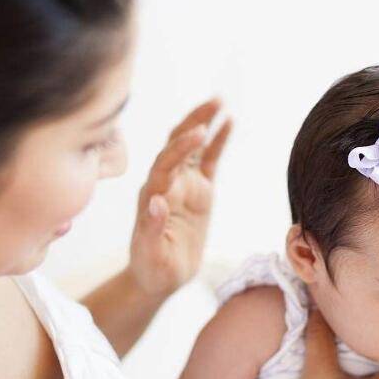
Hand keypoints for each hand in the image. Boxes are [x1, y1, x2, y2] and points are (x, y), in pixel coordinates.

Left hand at [129, 99, 231, 298]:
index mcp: (151, 195)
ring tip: (220, 101)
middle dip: (193, 122)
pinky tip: (229, 123)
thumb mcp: (150, 254)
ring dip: (204, 123)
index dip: (181, 148)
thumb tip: (155, 202)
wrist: (157, 277)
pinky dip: (218, 142)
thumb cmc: (151, 267)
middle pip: (177, 144)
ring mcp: (183, 184)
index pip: (166, 164)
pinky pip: (209, 161)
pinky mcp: (199, 191)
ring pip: (193, 147)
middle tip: (213, 103)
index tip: (198, 134)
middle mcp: (165, 183)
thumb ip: (150, 228)